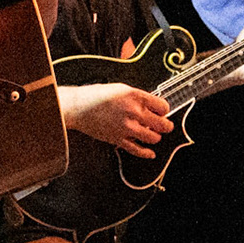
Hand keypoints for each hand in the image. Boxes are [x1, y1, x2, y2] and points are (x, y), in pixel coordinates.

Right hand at [59, 83, 173, 158]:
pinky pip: (138, 150)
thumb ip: (138, 97)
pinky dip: (147, 153)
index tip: (162, 112)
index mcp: (135, 96)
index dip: (164, 110)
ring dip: (155, 137)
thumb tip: (152, 106)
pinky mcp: (119, 139)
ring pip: (154, 138)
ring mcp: (127, 127)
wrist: (77, 107)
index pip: (163, 106)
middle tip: (165, 125)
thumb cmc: (95, 96)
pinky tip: (150, 152)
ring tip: (152, 134)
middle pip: (162, 124)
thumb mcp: (121, 89)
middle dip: (166, 125)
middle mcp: (133, 112)